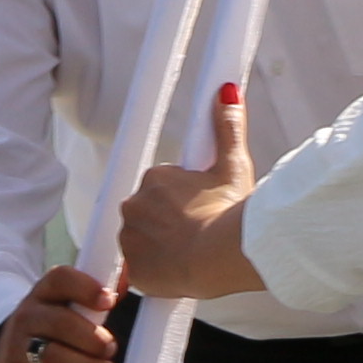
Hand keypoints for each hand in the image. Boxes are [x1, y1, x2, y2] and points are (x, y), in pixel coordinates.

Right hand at [0, 266, 121, 362]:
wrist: (7, 351)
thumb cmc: (53, 325)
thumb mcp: (68, 303)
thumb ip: (97, 292)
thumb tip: (124, 280)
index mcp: (45, 292)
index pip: (61, 279)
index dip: (86, 288)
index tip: (109, 301)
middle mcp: (27, 315)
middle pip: (60, 322)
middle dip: (92, 338)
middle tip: (111, 348)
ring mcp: (17, 346)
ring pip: (52, 356)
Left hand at [116, 83, 268, 302]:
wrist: (220, 257)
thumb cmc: (228, 212)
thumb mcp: (233, 166)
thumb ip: (227, 128)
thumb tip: (226, 92)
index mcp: (154, 178)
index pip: (161, 188)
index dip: (179, 200)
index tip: (196, 211)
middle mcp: (134, 204)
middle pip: (149, 213)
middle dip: (169, 222)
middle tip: (198, 232)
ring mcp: (129, 238)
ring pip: (142, 240)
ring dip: (160, 246)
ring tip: (191, 253)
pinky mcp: (132, 269)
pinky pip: (140, 269)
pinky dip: (155, 271)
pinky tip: (179, 271)